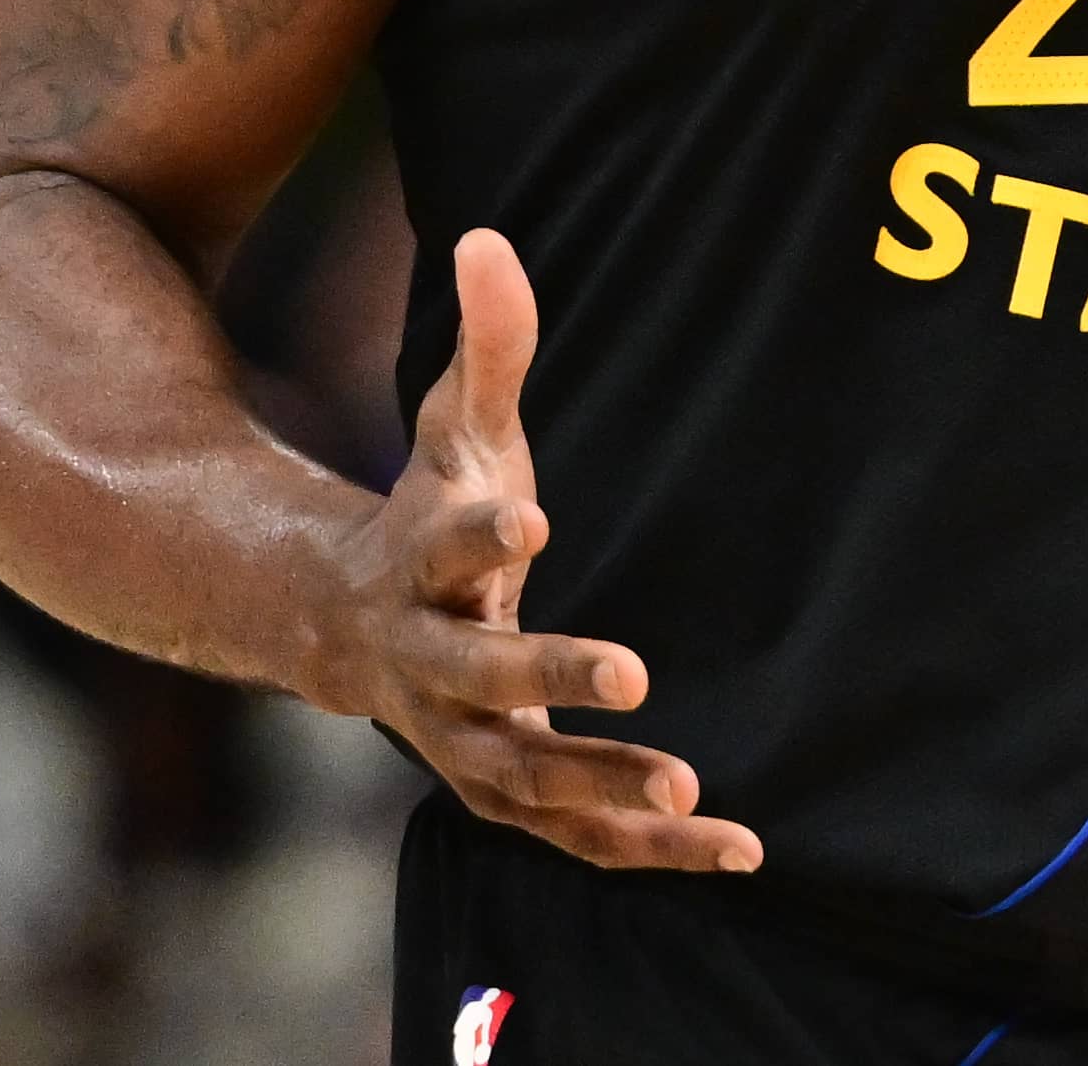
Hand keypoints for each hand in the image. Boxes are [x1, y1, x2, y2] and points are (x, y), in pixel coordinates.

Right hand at [325, 230, 760, 870]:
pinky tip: (739, 851)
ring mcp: (460, 741)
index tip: (532, 516)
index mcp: (419, 563)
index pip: (446, 544)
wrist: (348, 627)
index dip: (482, 530)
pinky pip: (574, 835)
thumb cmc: (426, 509)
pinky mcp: (503, 792)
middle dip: (552, 678)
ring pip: (526, 781)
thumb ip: (489, 342)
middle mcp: (430, 663)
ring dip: (602, 788)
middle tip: (635, 672)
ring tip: (692, 793)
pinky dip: (647, 851)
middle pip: (483, 680)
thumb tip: (488, 236)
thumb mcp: (454, 426)